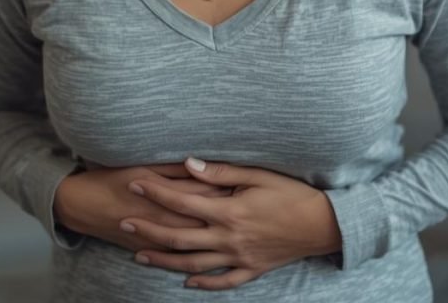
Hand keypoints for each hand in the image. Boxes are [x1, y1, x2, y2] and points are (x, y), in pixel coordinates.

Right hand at [53, 162, 233, 252]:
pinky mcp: (145, 250)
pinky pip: (173, 259)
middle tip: (248, 210)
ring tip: (234, 235)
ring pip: (190, 245)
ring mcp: (153, 239)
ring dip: (211, 241)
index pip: (201, 195)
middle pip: (200, 220)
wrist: (78, 203)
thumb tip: (195, 162)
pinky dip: (190, 260)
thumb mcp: (140, 165)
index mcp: (162, 196)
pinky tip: (207, 260)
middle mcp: (161, 220)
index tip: (244, 187)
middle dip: (224, 216)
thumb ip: (170, 167)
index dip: (224, 191)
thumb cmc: (110, 178)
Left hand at [120, 157, 341, 289]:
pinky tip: (185, 282)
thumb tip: (187, 164)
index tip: (135, 183)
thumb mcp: (257, 175)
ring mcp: (239, 259)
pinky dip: (202, 284)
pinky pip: (222, 282)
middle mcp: (229, 239)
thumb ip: (219, 173)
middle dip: (149, 230)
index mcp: (229, 211)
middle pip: (179, 237)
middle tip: (124, 223)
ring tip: (139, 255)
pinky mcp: (251, 270)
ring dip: (164, 260)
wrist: (323, 224)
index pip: (182, 202)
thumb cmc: (291, 193)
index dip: (156, 192)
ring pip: (193, 265)